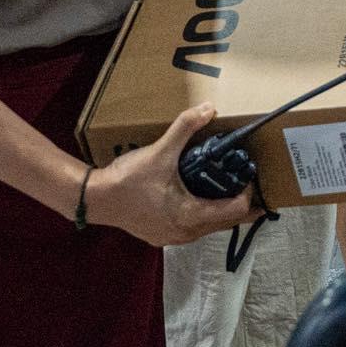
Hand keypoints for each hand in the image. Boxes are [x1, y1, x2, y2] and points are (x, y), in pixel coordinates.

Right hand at [84, 103, 259, 246]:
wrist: (96, 199)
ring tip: (226, 191)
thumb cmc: (128, 179)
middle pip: (226, 222)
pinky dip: (202, 217)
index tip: (248, 178)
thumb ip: (186, 128)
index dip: (247, 194)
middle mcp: (186, 233)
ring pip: (208, 228)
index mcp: (191, 215)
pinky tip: (196, 200)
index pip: (235, 210)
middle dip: (241, 206)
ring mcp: (172, 237)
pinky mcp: (160, 236)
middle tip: (248, 186)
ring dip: (221, 212)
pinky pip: (192, 230)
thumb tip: (209, 108)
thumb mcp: (160, 151)